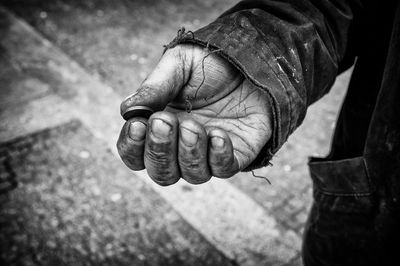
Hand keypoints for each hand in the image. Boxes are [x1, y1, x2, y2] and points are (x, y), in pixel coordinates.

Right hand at [117, 44, 271, 185]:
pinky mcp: (237, 153)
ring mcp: (210, 153)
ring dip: (189, 153)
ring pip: (192, 175)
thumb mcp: (179, 66)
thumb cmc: (211, 64)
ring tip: (193, 125)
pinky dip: (218, 156)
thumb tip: (127, 111)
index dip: (131, 147)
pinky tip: (219, 134)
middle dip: (159, 150)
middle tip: (165, 120)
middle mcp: (182, 146)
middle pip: (161, 173)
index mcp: (161, 127)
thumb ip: (155, 87)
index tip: (137, 124)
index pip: (136, 154)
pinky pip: (223, 169)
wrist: (252, 59)